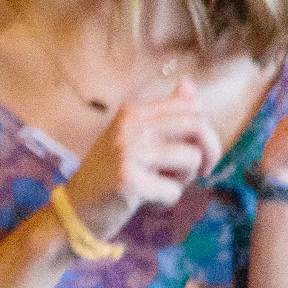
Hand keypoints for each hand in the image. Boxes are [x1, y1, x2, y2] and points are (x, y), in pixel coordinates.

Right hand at [60, 78, 218, 239]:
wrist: (77, 205)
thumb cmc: (111, 171)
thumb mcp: (134, 136)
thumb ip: (165, 112)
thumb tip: (188, 82)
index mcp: (132, 111)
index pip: (191, 106)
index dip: (206, 131)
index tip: (198, 150)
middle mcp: (130, 126)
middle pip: (198, 126)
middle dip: (210, 152)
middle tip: (202, 171)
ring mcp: (128, 152)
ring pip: (191, 159)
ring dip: (185, 179)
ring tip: (162, 183)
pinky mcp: (130, 180)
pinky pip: (174, 191)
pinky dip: (166, 200)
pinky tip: (147, 199)